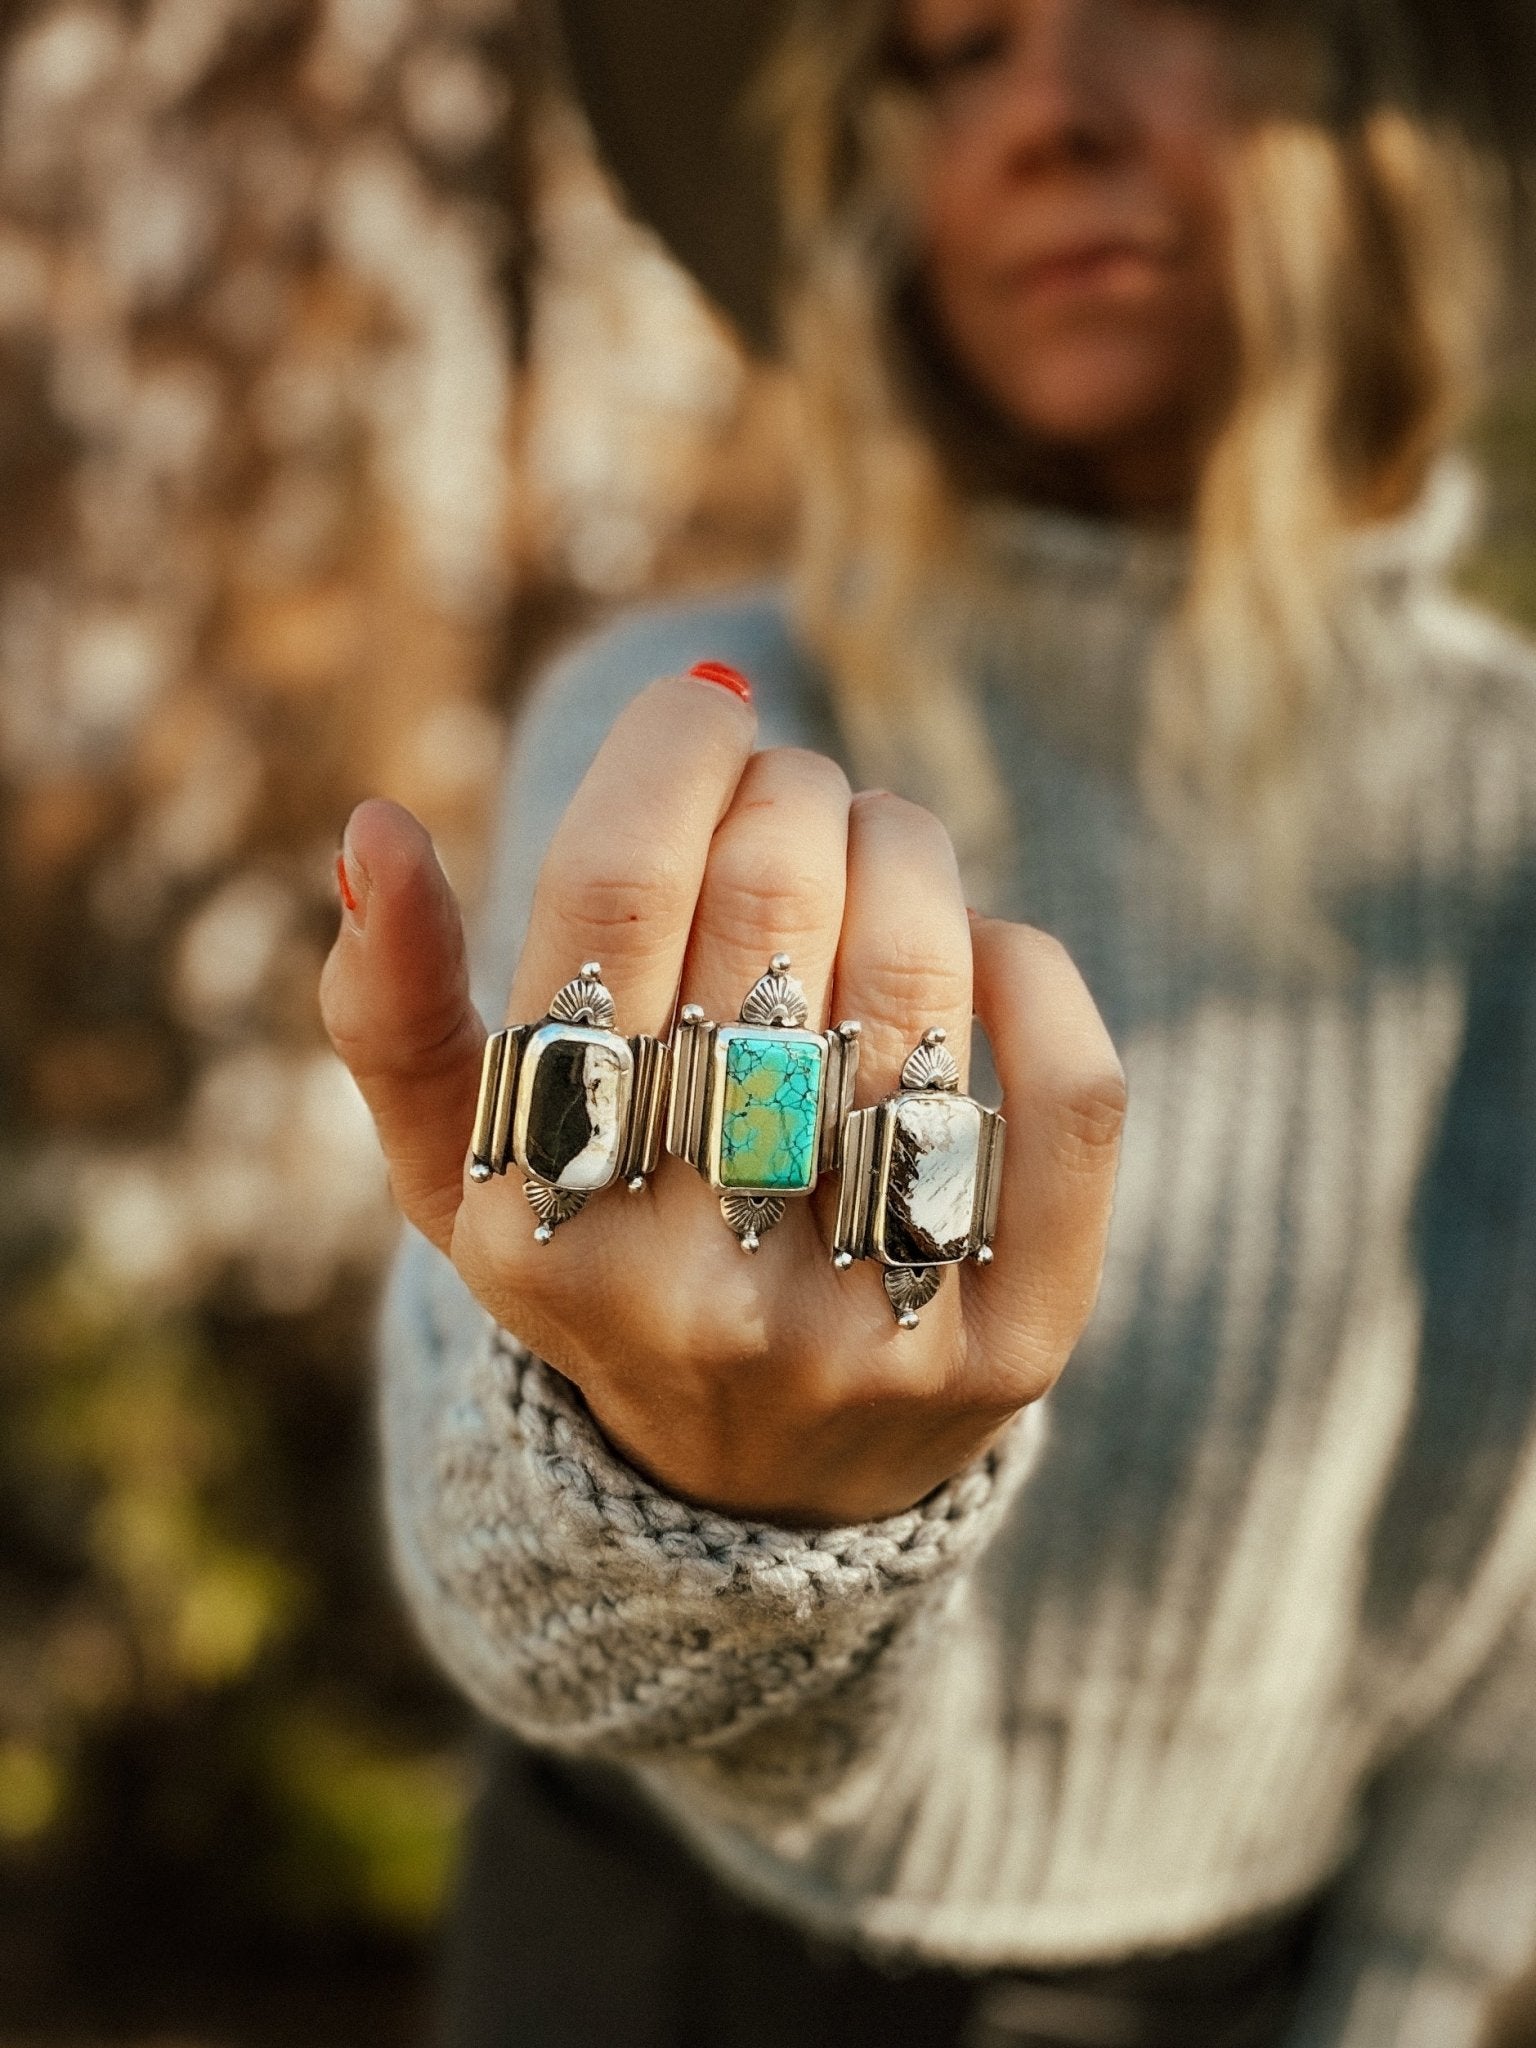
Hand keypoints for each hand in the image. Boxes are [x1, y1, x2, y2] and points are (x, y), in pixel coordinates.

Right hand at [321, 669, 1124, 1525]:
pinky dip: (1032, 970)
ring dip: (905, 852)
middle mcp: (694, 1285)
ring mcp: (864, 1324)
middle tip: (788, 788)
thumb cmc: (597, 1260)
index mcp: (535, 1220)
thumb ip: (392, 1009)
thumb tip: (373, 830)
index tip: (701, 710)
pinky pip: (1067, 1089)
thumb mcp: (458, 1165)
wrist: (752, 1484)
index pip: (606, 902)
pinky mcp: (1014, 1346)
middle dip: (791, 792)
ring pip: (920, 979)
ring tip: (873, 849)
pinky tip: (979, 954)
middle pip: (773, 913)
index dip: (665, 757)